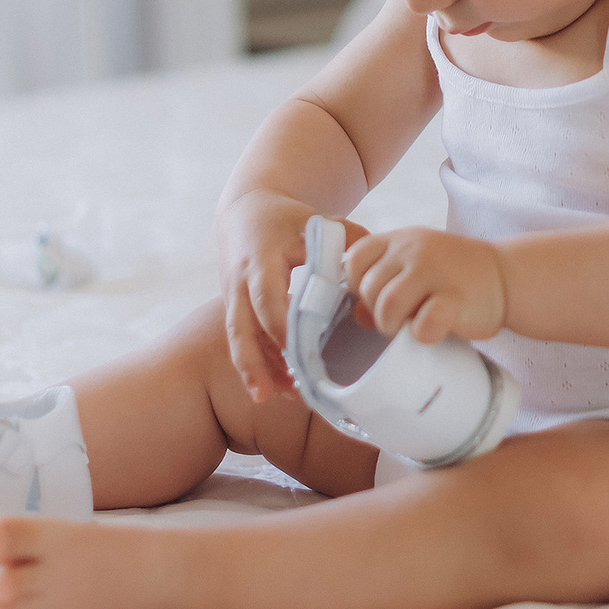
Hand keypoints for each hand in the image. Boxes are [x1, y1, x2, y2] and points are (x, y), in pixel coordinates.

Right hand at [218, 199, 367, 403]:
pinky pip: (244, 340)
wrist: (245, 211)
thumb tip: (375, 265)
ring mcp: (233, 297)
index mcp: (261, 260)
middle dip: (252, 361)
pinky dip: (259, 363)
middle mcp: (240, 282)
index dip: (279, 323)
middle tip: (265, 394)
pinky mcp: (236, 308)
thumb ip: (348, 238)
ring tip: (273, 397)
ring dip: (255, 369)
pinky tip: (277, 387)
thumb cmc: (286, 218)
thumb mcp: (315, 220)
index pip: (266, 296)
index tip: (294, 348)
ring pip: (239, 340)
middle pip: (240, 327)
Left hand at [343, 227, 506, 345]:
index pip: (354, 258)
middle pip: (368, 288)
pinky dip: (423, 335)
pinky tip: (435, 330)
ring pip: (387, 306)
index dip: (358, 284)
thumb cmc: (457, 277)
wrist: (508, 276)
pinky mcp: (456, 297)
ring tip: (412, 326)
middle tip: (401, 317)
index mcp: (400, 239)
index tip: (377, 297)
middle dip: (378, 310)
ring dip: (393, 326)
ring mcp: (435, 271)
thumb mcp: (417, 269)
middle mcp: (414, 249)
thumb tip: (356, 314)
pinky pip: (422, 324)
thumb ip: (386, 284)